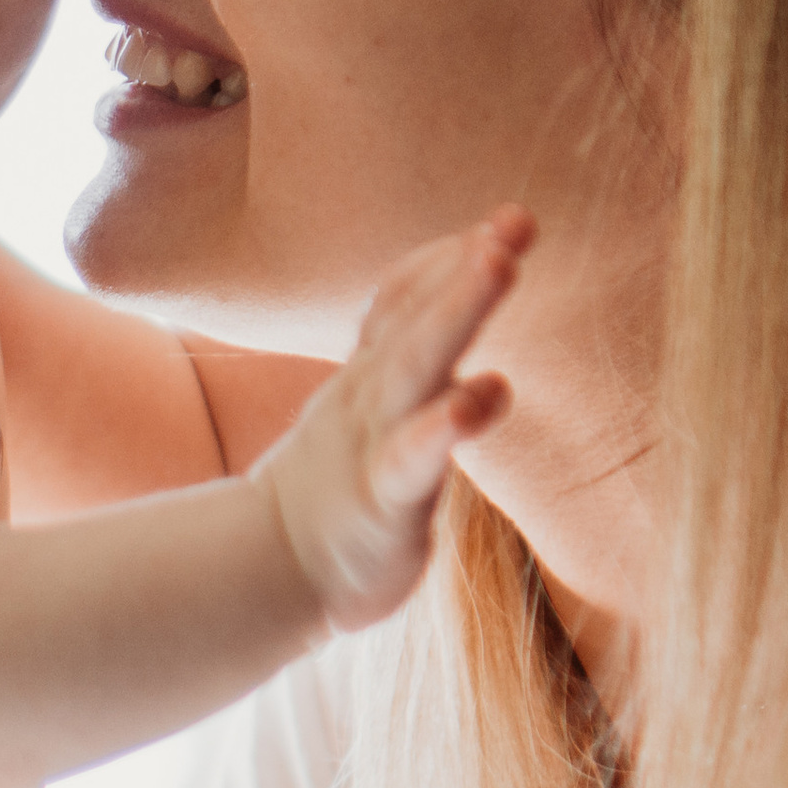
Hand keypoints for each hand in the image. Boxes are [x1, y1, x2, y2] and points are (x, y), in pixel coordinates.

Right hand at [258, 207, 530, 631]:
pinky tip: (480, 393)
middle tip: (514, 220)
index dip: (449, 259)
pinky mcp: (381, 501)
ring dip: (457, 310)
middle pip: (417, 321)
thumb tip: (471, 322)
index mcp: (373, 377)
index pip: (406, 303)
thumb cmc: (341, 489)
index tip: (506, 217)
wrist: (273, 570)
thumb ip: (412, 359)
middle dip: (464, 268)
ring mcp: (372, 444)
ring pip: (415, 368)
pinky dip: (442, 423)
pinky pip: (410, 457)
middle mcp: (372, 398)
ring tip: (499, 263)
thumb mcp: (372, 413)